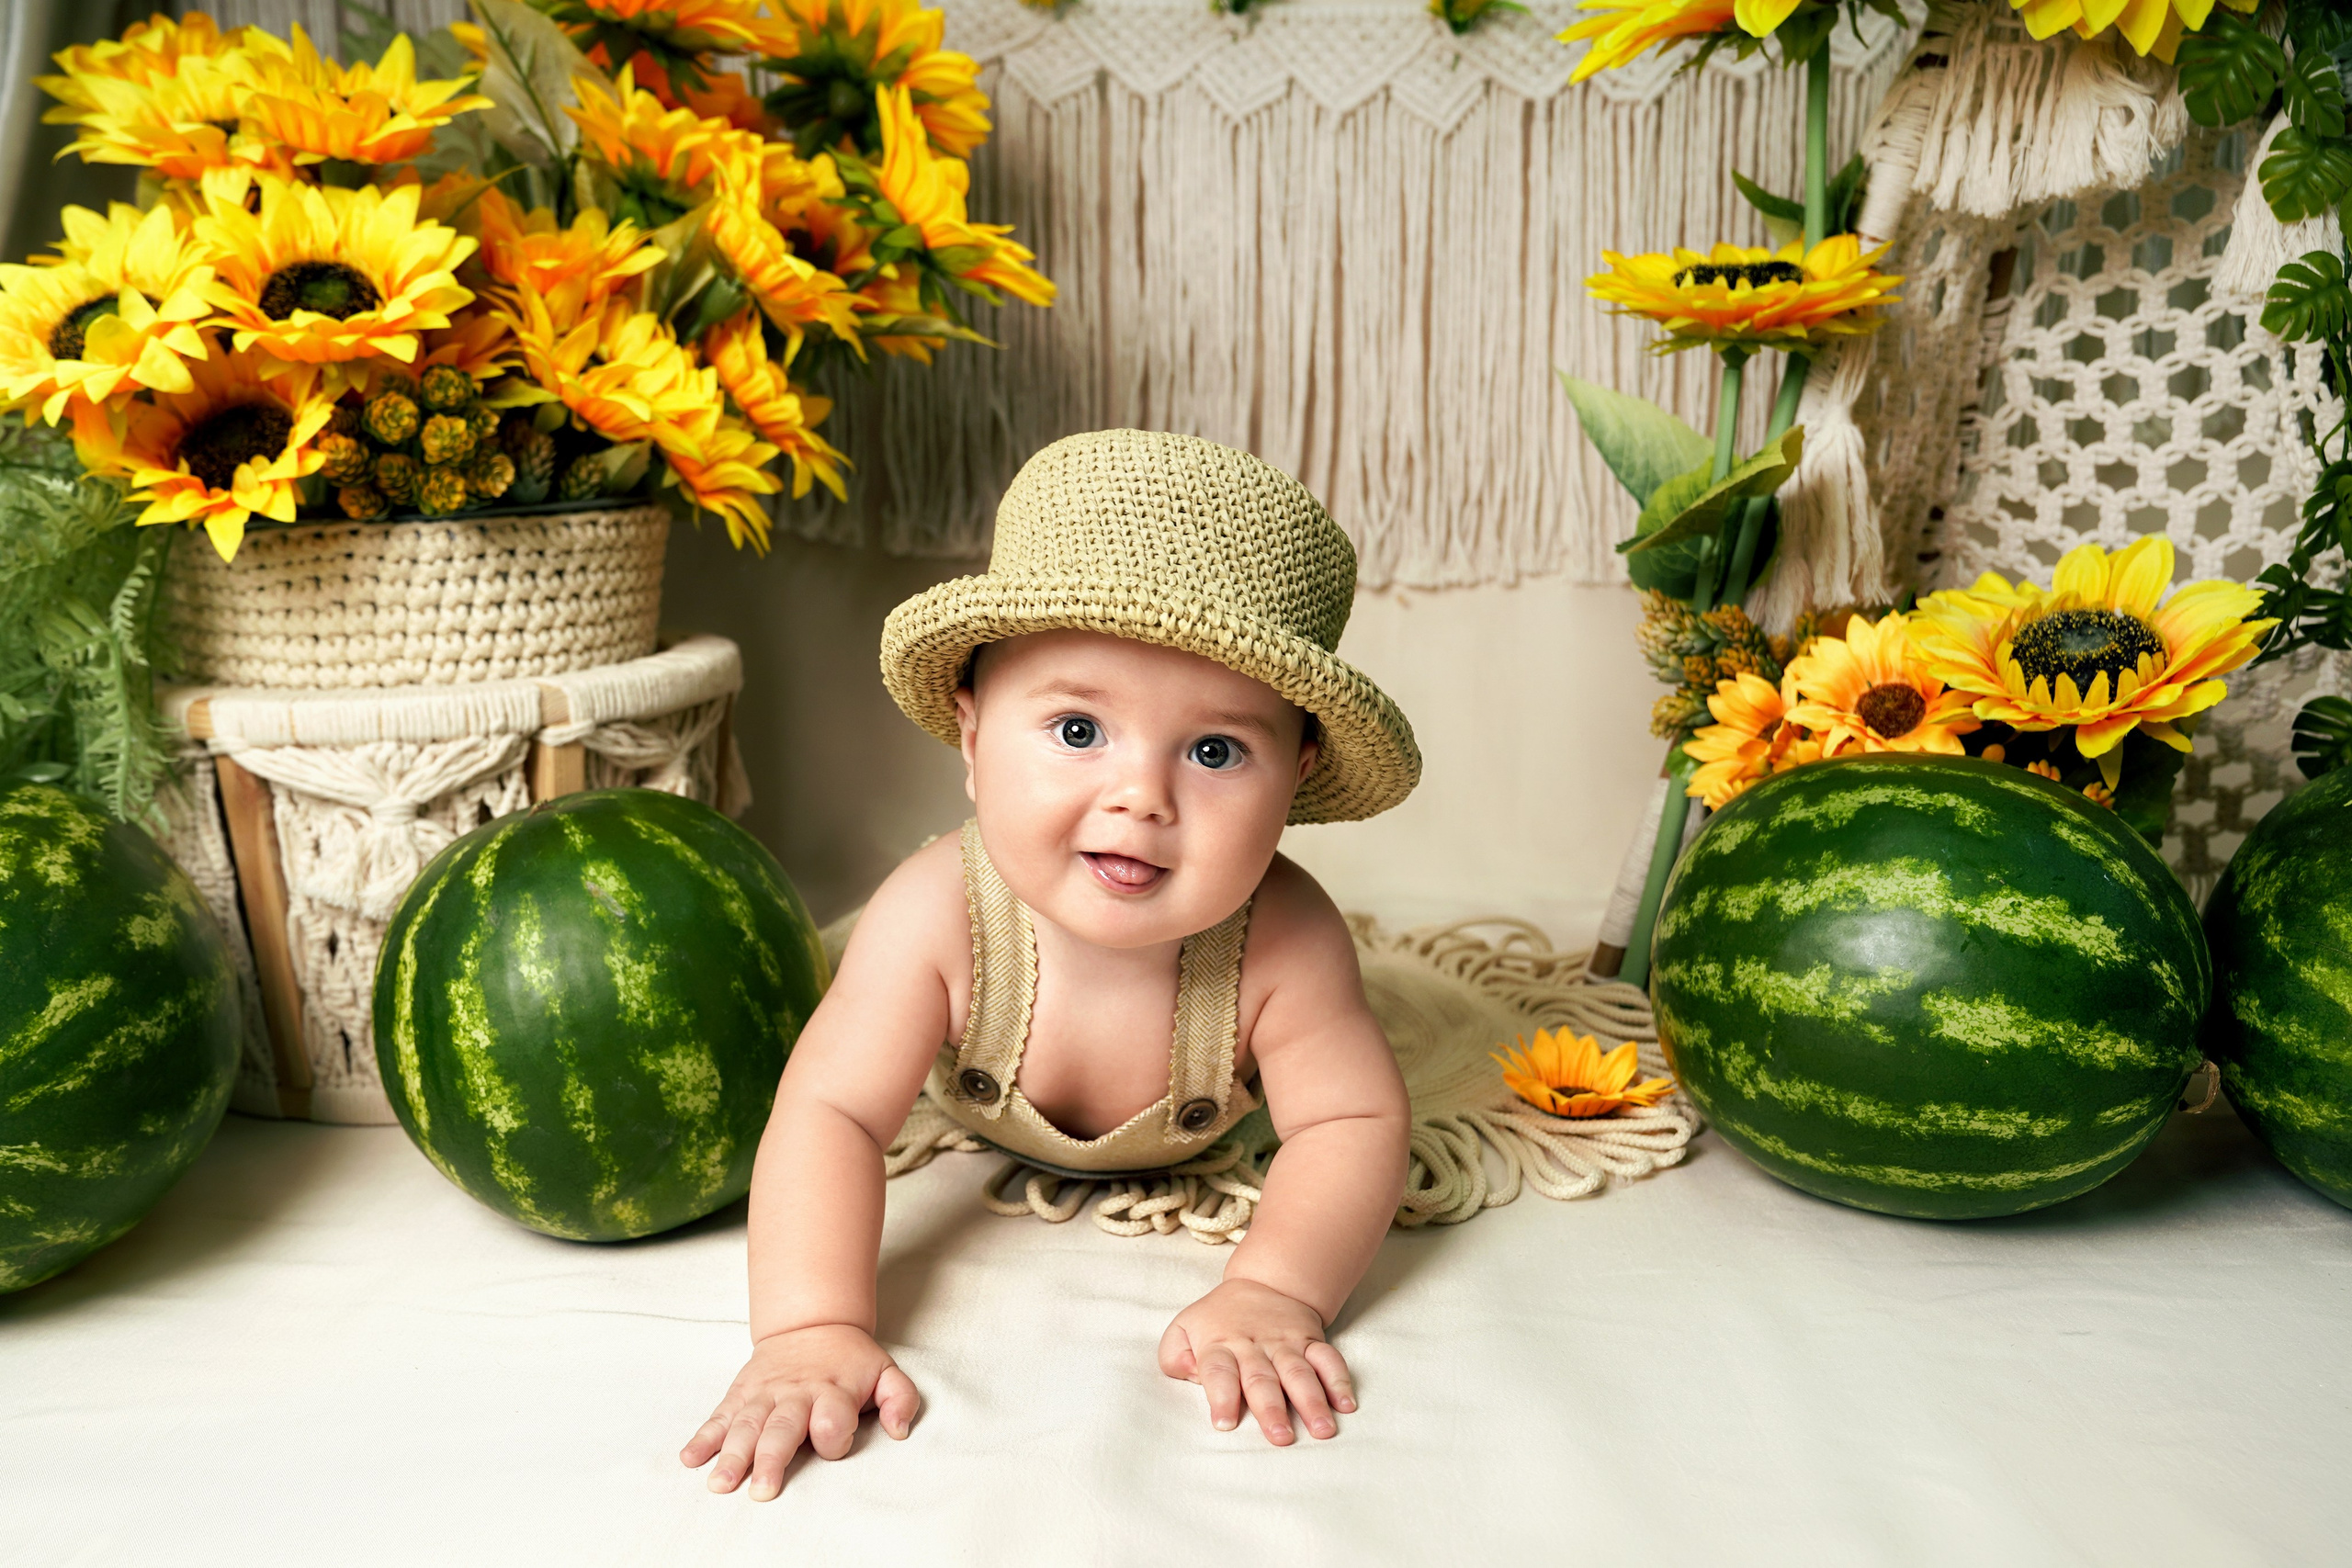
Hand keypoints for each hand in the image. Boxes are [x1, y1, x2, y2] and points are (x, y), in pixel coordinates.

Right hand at [681, 1323, 919, 1498]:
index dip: (833, 1434)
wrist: (811, 1323)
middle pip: (782, 1428)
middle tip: (761, 1491)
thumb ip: (900, 1399)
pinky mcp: (741, 1394)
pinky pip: (720, 1416)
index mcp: (833, 1391)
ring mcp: (764, 1394)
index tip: (831, 1443)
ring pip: (746, 1426)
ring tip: (720, 1483)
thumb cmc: (850, 1360)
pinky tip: (690, 1458)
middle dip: (771, 1459)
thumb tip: (900, 1430)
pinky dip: (703, 1437)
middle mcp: (795, 1394)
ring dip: (731, 1455)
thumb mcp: (886, 1371)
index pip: (832, 1419)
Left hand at [1157, 1277, 1356, 1444]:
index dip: (1221, 1397)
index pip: (1218, 1372)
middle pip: (1262, 1378)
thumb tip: (1187, 1374)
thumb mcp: (1184, 1328)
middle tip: (1280, 1437)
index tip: (1225, 1424)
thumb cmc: (1218, 1319)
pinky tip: (1346, 1404)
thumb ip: (1174, 1355)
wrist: (1264, 1282)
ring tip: (1322, 1429)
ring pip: (1299, 1373)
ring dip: (1311, 1402)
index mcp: (1219, 1344)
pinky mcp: (1311, 1341)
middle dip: (1272, 1409)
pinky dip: (1339, 1381)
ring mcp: (1285, 1343)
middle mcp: (1254, 1346)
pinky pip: (1328, 1359)